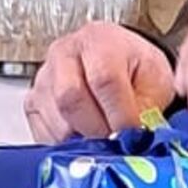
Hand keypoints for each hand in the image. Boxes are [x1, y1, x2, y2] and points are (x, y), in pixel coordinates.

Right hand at [26, 24, 176, 141]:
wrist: (119, 64)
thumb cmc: (136, 70)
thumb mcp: (155, 81)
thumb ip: (146, 109)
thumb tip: (133, 139)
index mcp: (99, 40)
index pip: (104, 79)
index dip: (120, 114)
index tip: (134, 134)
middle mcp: (64, 54)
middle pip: (71, 99)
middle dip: (98, 130)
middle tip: (117, 143)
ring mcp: (44, 78)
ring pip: (57, 122)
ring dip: (83, 141)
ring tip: (105, 140)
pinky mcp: (33, 103)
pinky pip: (45, 135)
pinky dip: (67, 147)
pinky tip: (86, 138)